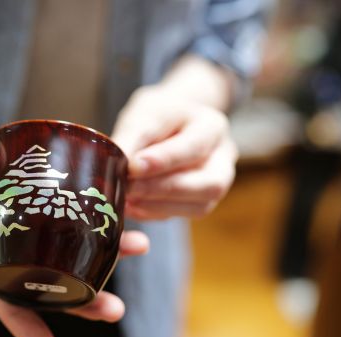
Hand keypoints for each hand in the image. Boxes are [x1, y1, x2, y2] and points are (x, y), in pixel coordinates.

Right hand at [0, 118, 149, 336]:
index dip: (20, 321)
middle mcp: (8, 246)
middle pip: (45, 284)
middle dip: (80, 301)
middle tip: (115, 310)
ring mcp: (28, 230)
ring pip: (67, 257)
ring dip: (104, 259)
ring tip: (139, 248)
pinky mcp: (43, 210)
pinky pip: (72, 226)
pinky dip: (99, 226)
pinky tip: (127, 216)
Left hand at [112, 85, 237, 219]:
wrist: (167, 126)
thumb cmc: (156, 118)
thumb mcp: (142, 116)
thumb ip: (131, 139)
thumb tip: (117, 166)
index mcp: (212, 127)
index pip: (193, 147)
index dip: (163, 160)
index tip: (133, 167)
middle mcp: (223, 157)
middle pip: (208, 183)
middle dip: (163, 189)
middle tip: (128, 189)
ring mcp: (216, 183)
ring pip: (199, 206)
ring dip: (159, 206)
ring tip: (127, 200)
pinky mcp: (201, 202)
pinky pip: (183, 215)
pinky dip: (155, 214)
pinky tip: (132, 207)